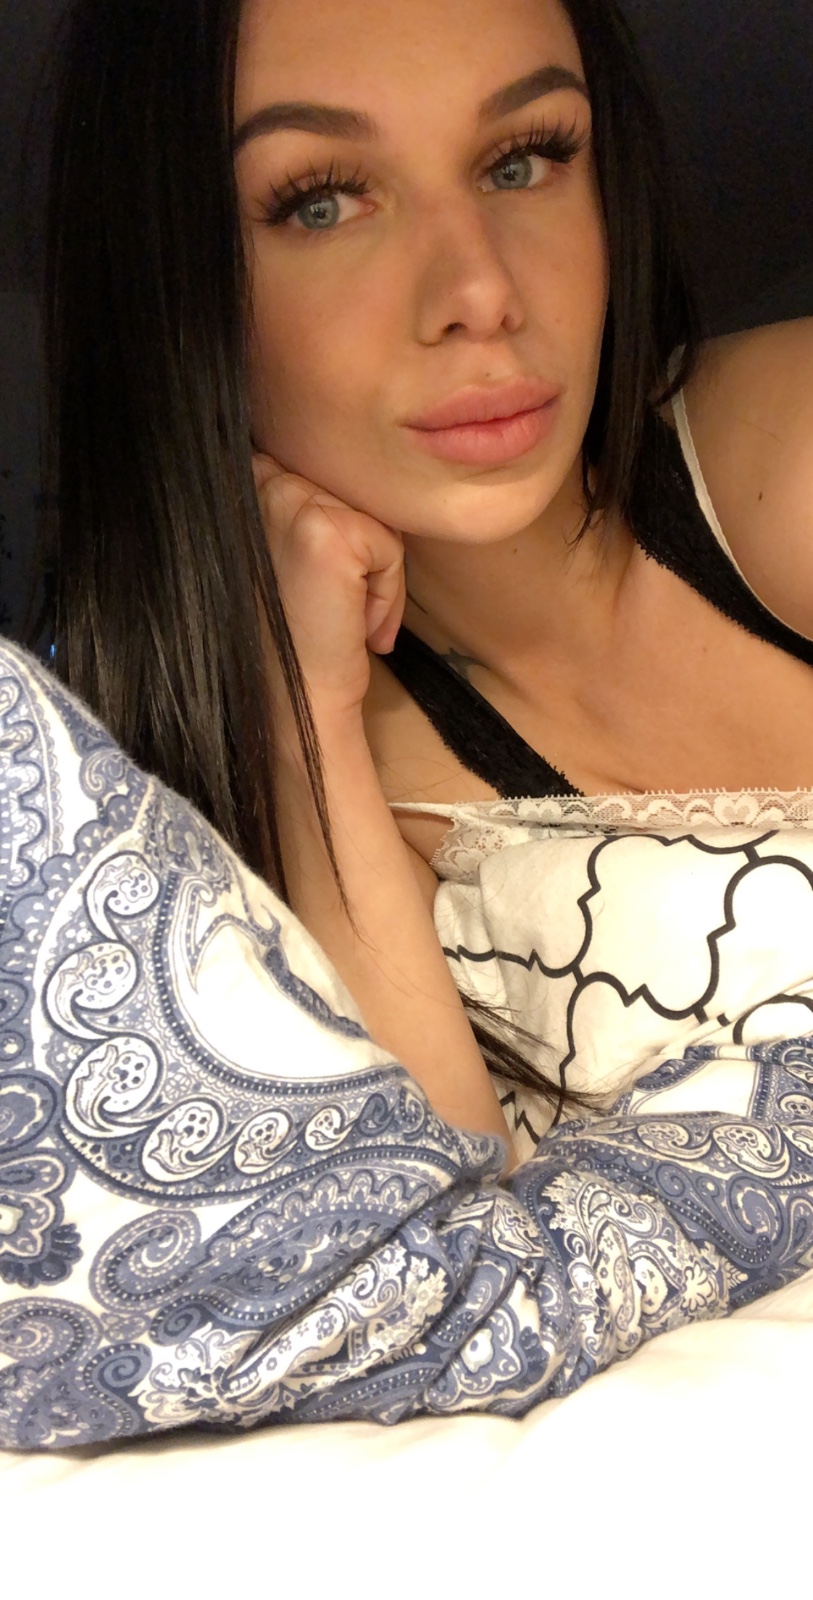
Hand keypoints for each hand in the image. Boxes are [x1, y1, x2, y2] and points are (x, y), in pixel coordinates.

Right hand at [253, 453, 405, 720]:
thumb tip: (353, 472)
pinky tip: (353, 626)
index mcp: (243, 481)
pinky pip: (391, 548)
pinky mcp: (329, 534)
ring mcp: (292, 504)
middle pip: (354, 490)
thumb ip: (300, 502)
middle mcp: (261, 482)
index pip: (317, 464)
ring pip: (376, 519)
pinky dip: (386, 594)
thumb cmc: (296, 634)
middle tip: (332, 607)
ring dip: (375, 577)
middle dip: (360, 554)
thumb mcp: (284, 549)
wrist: (298, 699)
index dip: (332, 521)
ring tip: (341, 616)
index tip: (313, 577)